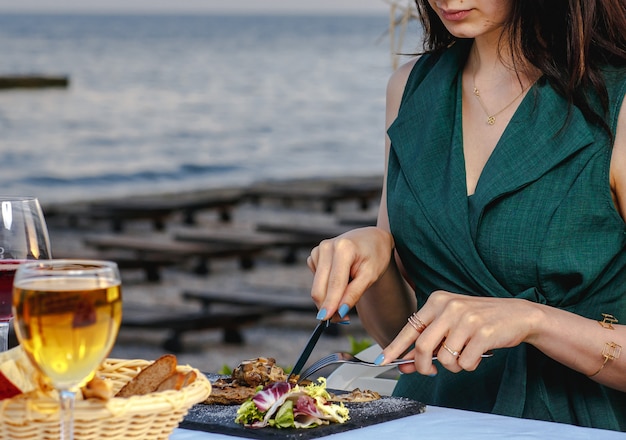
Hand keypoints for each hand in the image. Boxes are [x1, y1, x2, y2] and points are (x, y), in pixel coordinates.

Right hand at [308, 226, 393, 321]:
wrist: (371, 239)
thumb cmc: (375, 256)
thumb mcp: (371, 275)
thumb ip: (354, 293)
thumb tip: (339, 311)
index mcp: (343, 248)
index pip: (335, 282)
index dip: (330, 303)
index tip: (327, 320)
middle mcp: (327, 246)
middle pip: (320, 287)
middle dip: (328, 306)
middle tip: (342, 319)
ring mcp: (318, 250)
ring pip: (316, 287)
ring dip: (328, 299)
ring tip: (348, 295)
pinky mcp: (314, 255)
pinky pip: (317, 281)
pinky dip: (327, 287)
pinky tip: (341, 280)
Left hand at [379, 290, 538, 374]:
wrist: (517, 315)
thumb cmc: (479, 320)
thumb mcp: (450, 324)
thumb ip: (427, 341)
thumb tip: (402, 363)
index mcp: (437, 300)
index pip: (410, 328)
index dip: (395, 347)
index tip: (382, 360)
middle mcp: (449, 307)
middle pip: (422, 346)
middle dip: (422, 366)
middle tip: (429, 372)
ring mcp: (466, 319)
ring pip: (444, 358)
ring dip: (452, 366)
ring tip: (463, 355)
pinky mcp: (483, 334)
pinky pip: (465, 363)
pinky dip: (469, 366)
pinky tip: (477, 354)